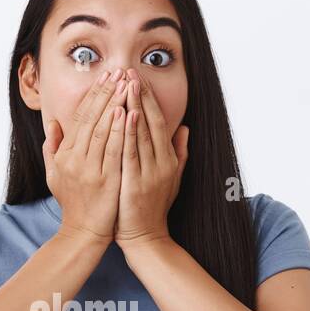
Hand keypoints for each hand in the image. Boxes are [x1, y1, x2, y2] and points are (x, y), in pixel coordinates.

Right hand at [43, 68, 129, 243]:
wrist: (83, 233)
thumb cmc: (73, 204)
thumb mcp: (55, 175)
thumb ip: (52, 148)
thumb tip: (52, 124)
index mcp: (65, 154)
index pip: (80, 117)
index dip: (93, 96)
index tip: (105, 77)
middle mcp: (75, 159)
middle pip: (91, 118)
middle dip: (106, 93)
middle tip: (118, 71)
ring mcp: (89, 170)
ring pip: (102, 130)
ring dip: (115, 104)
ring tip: (125, 84)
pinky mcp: (105, 180)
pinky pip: (113, 150)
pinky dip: (119, 130)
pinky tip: (126, 113)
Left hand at [116, 68, 189, 247]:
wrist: (145, 238)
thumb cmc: (152, 208)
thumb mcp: (171, 179)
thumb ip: (179, 153)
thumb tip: (185, 128)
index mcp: (169, 160)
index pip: (159, 122)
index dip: (148, 100)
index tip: (138, 79)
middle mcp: (162, 163)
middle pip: (151, 122)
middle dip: (140, 96)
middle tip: (130, 72)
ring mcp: (151, 173)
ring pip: (142, 133)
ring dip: (133, 106)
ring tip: (125, 84)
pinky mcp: (136, 183)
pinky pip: (131, 153)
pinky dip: (129, 132)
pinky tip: (124, 114)